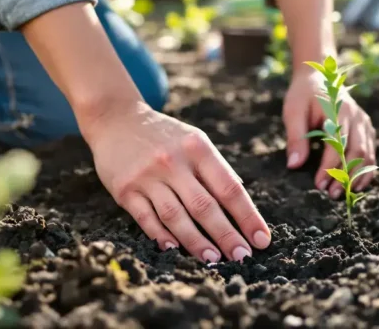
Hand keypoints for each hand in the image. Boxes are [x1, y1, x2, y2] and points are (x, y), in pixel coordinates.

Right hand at [82, 103, 270, 262]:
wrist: (116, 119)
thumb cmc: (164, 136)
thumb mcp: (194, 140)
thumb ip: (216, 168)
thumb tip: (242, 200)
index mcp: (198, 148)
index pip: (229, 187)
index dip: (248, 216)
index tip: (261, 239)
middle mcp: (173, 162)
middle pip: (204, 206)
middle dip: (226, 235)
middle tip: (242, 257)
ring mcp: (148, 176)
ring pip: (176, 216)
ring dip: (196, 241)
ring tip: (213, 259)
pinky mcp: (125, 189)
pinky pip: (147, 218)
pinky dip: (161, 236)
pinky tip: (175, 250)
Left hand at [283, 67, 376, 197]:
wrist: (318, 76)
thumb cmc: (302, 95)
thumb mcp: (293, 112)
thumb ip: (295, 138)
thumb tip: (294, 165)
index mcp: (337, 111)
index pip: (336, 145)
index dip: (329, 167)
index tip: (319, 185)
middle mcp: (355, 117)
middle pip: (356, 152)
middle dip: (345, 176)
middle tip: (332, 194)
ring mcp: (363, 122)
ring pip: (367, 154)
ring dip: (358, 176)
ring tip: (346, 193)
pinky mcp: (366, 128)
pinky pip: (371, 152)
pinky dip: (366, 170)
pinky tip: (357, 183)